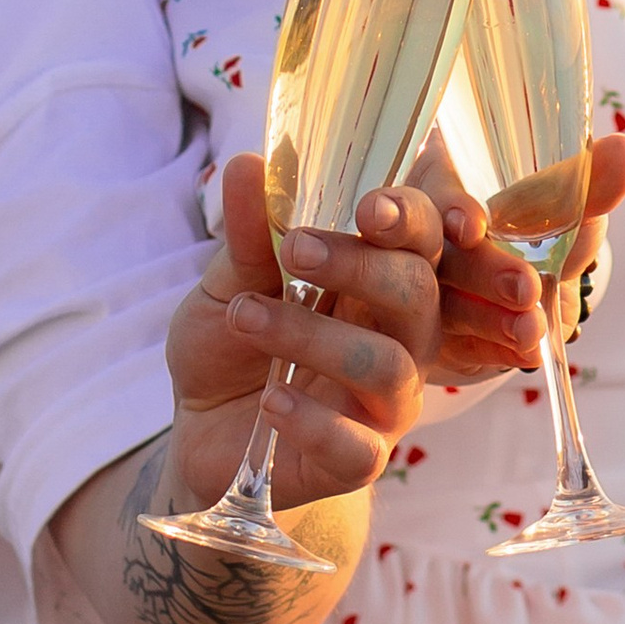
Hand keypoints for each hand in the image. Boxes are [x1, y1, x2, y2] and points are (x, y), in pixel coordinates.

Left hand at [159, 153, 451, 516]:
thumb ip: (248, 235)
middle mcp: (397, 338)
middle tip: (297, 248)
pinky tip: (270, 401)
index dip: (412, 219)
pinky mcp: (358, 460)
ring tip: (245, 317)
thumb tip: (246, 163)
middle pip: (420, 295)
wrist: (202, 429)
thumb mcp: (228, 282)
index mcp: (377, 281)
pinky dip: (311, 420)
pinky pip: (358, 446)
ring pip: (388, 367)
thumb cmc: (232, 344)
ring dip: (313, 337)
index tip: (369, 207)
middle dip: (362, 266)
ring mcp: (385, 404)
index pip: (422, 240)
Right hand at [414, 126, 624, 383]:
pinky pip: (464, 347)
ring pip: (448, 306)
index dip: (449, 208)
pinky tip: (528, 350)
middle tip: (526, 286)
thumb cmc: (533, 229)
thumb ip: (588, 180)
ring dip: (493, 318)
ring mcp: (420, 293)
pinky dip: (499, 349)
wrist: (528, 292)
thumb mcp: (560, 204)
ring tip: (535, 327)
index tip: (472, 226)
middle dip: (482, 271)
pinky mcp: (438, 341)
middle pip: (437, 254)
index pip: (431, 191)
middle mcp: (419, 239)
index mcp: (438, 186)